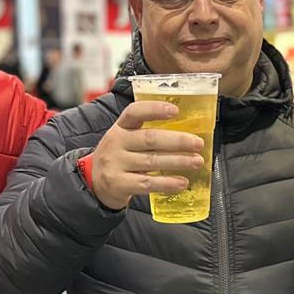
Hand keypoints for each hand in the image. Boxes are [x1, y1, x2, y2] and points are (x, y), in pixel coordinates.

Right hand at [89, 101, 205, 209]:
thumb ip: (148, 134)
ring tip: (197, 162)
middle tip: (198, 143)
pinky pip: (147, 183)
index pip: (135, 112)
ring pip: (152, 161)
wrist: (95, 184)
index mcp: (120, 127)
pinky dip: (167, 183)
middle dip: (178, 141)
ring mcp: (115, 164)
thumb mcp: (125, 140)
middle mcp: (115, 142)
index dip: (154, 109)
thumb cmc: (119, 158)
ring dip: (178, 161)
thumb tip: (187, 135)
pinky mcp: (118, 184)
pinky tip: (182, 182)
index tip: (175, 110)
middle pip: (150, 138)